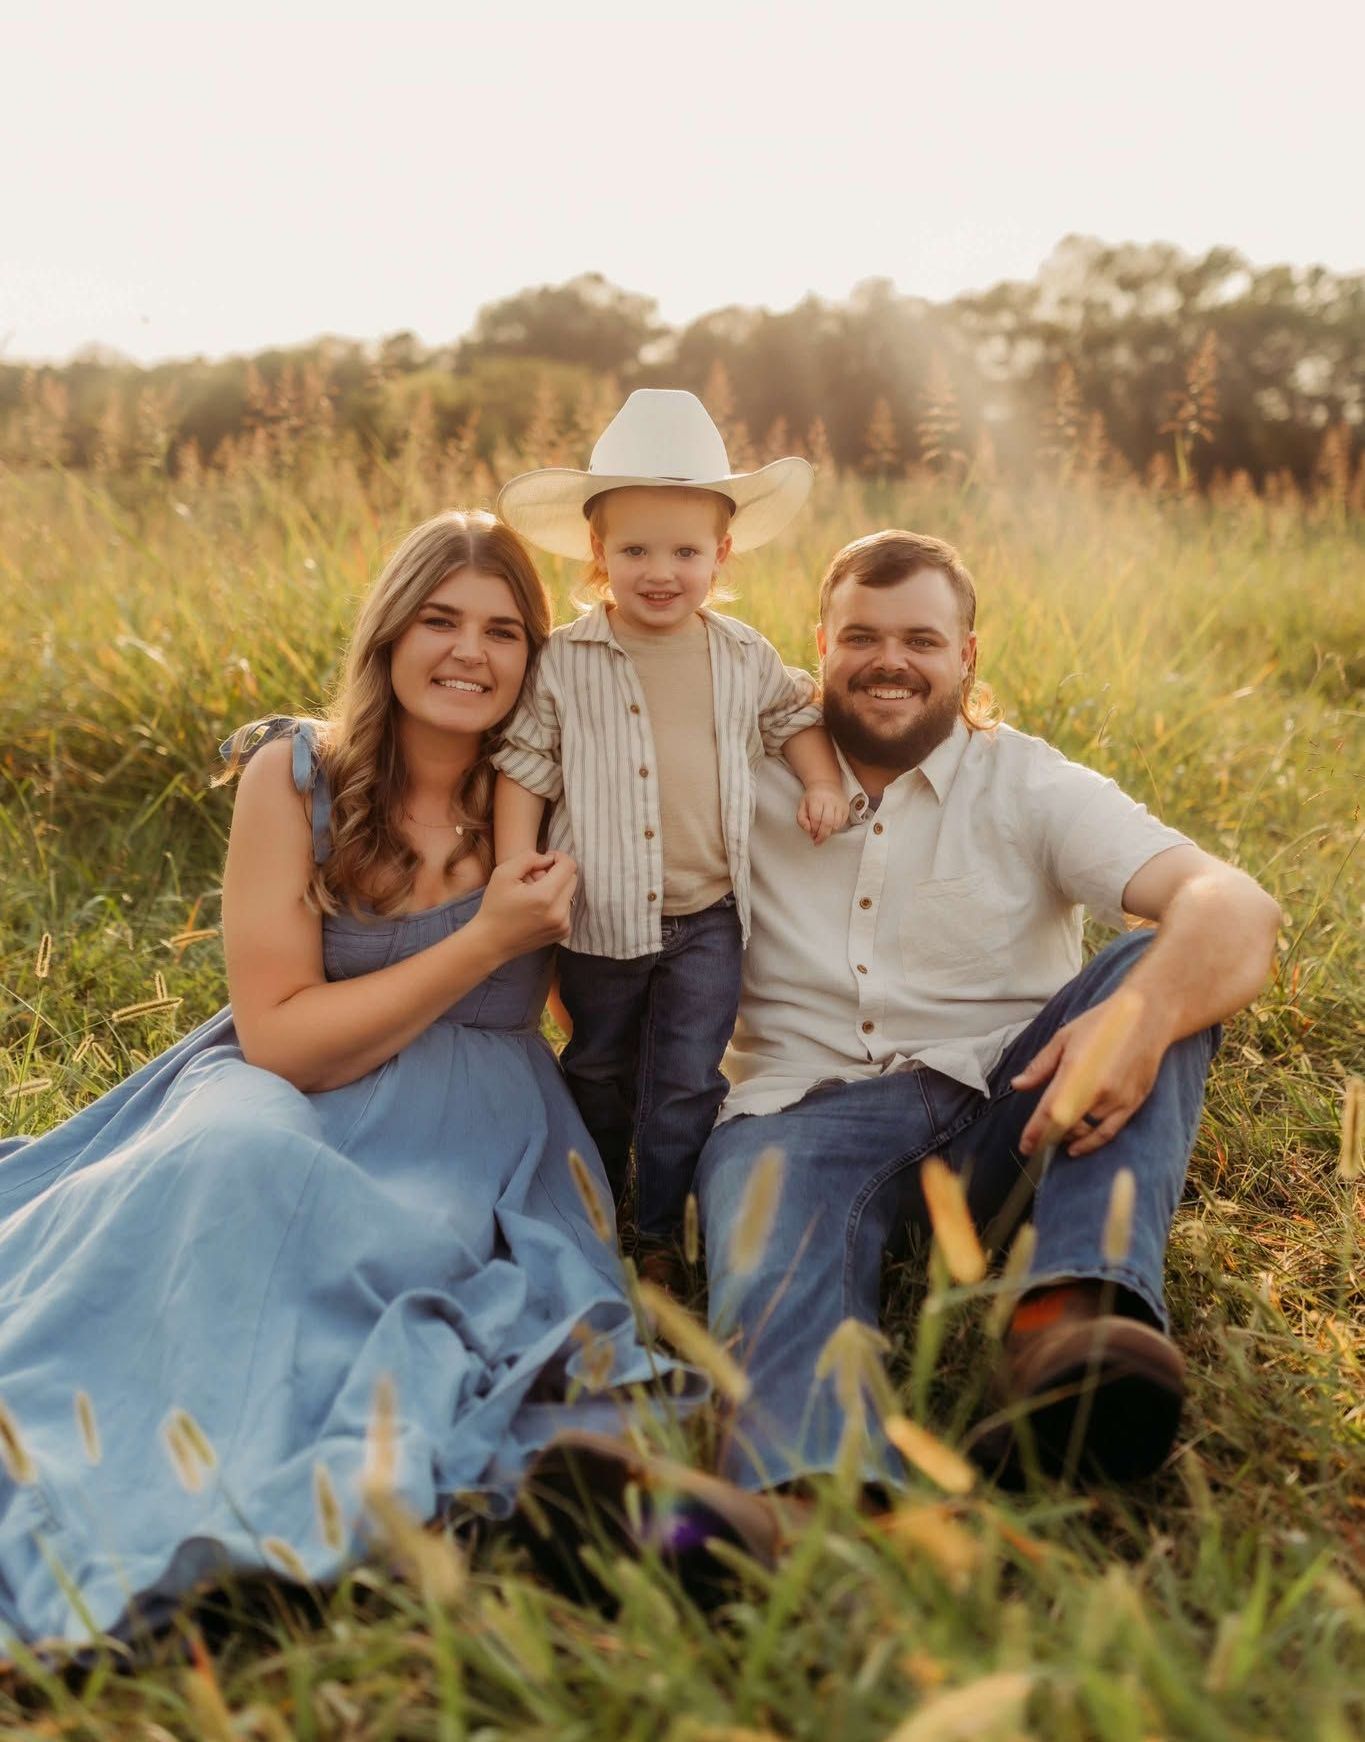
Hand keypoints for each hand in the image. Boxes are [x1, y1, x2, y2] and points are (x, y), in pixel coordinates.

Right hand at [471, 851, 577, 960]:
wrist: (491, 942)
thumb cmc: (494, 906)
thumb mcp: (504, 873)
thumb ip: (529, 858)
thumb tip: (548, 859)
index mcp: (546, 896)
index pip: (569, 866)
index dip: (557, 857)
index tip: (543, 862)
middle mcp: (559, 912)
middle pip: (572, 878)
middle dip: (557, 873)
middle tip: (535, 879)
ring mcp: (563, 925)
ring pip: (570, 893)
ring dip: (557, 888)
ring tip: (534, 896)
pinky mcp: (563, 932)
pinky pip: (567, 908)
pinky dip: (557, 903)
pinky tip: (538, 908)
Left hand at [797, 780, 848, 845]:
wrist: (826, 784)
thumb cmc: (812, 798)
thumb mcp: (802, 806)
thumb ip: (801, 819)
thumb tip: (808, 830)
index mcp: (816, 799)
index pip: (816, 818)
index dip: (814, 830)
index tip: (811, 835)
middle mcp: (830, 801)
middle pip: (828, 822)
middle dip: (822, 835)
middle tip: (817, 841)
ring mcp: (840, 804)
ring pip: (836, 824)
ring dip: (829, 833)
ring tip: (823, 834)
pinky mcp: (846, 808)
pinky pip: (842, 823)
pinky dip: (835, 829)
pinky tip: (829, 828)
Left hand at [1014, 989, 1170, 1157]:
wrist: (1147, 1017)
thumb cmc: (1102, 1024)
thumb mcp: (1064, 1038)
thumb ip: (1041, 1066)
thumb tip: (1017, 1085)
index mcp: (1076, 1070)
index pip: (1050, 1111)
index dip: (1035, 1132)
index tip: (1025, 1146)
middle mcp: (1097, 1089)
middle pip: (1066, 1125)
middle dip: (1048, 1137)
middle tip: (1036, 1142)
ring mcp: (1118, 1099)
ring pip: (1086, 1131)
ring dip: (1068, 1137)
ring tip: (1055, 1137)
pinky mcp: (1133, 1103)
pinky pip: (1109, 1132)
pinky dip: (1091, 1143)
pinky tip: (1077, 1147)